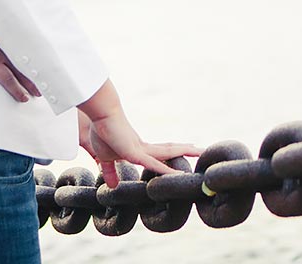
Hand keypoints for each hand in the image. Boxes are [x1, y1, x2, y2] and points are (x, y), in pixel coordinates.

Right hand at [79, 108, 200, 187]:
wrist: (99, 116)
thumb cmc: (101, 133)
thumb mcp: (105, 158)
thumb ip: (110, 171)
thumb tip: (112, 185)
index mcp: (139, 150)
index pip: (160, 153)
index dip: (173, 153)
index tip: (184, 152)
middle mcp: (144, 148)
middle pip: (170, 149)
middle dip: (186, 150)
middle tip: (202, 151)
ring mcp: (141, 150)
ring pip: (169, 152)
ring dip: (186, 152)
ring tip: (202, 151)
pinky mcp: (135, 153)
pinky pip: (154, 164)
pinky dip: (166, 171)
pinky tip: (179, 175)